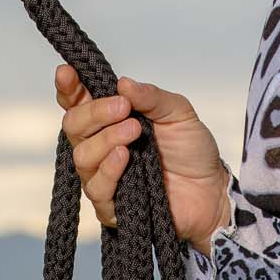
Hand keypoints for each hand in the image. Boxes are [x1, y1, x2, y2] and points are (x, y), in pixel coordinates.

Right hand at [54, 64, 233, 255]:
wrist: (212, 191)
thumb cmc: (192, 150)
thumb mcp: (178, 112)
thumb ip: (151, 97)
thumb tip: (122, 82)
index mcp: (111, 120)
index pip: (78, 102)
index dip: (68, 88)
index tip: (67, 73)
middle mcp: (101, 146)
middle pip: (74, 127)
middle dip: (94, 113)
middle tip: (123, 108)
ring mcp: (104, 176)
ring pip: (82, 156)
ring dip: (106, 139)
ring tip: (134, 131)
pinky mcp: (113, 206)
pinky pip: (97, 188)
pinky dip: (109, 170)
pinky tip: (124, 157)